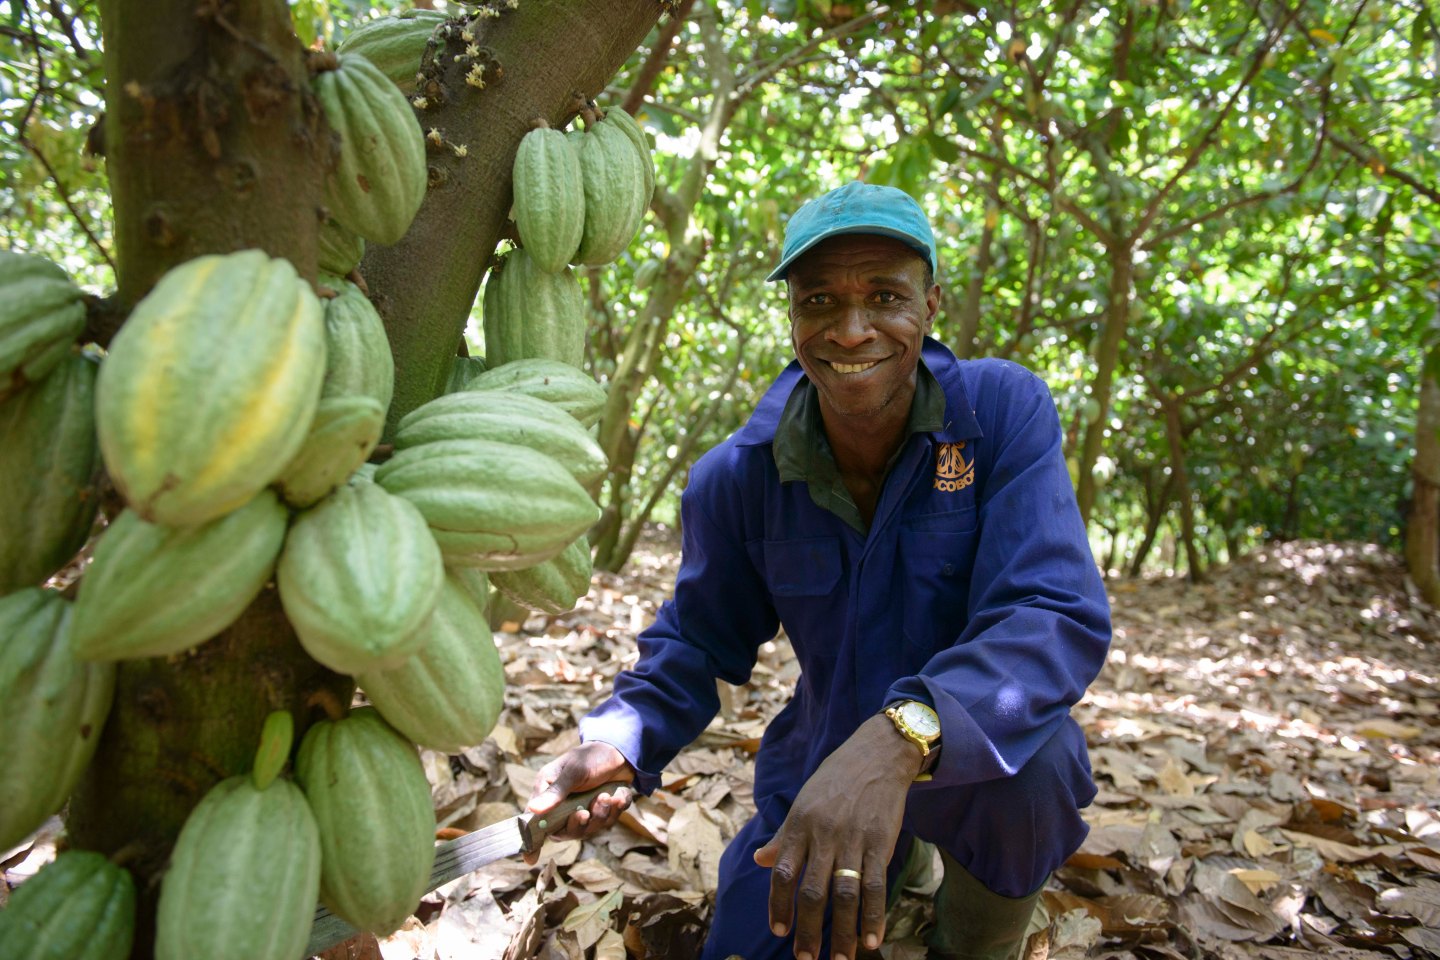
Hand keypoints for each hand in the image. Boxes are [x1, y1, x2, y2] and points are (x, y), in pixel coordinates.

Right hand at [523, 741, 635, 864]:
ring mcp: (585, 812)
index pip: (536, 824)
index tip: (530, 859)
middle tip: (584, 812)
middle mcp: (565, 808)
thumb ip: (556, 792)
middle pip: (565, 832)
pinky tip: (618, 794)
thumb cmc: (589, 757)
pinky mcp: (605, 812)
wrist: (619, 750)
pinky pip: (609, 821)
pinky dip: (616, 808)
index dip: (532, 843)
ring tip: (605, 796)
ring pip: (590, 829)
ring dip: (599, 813)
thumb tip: (534, 811)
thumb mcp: (573, 771)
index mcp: (549, 796)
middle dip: (577, 824)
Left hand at [753, 715, 922, 959]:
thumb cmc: (836, 779)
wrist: (877, 754)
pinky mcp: (880, 842)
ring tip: (842, 959)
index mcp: (799, 824)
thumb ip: (782, 836)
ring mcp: (853, 839)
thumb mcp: (802, 802)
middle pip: (813, 891)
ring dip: (844, 931)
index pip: (783, 872)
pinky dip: (874, 915)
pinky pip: (875, 884)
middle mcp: (823, 834)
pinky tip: (872, 939)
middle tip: (807, 959)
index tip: (780, 931)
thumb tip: (758, 861)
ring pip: (845, 894)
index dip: (779, 904)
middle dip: (809, 929)